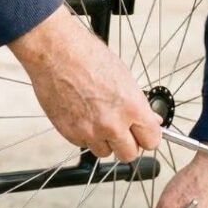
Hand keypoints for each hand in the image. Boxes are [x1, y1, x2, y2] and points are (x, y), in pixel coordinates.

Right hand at [7, 6, 162, 161]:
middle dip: (127, 143)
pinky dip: (84, 134)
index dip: (147, 136)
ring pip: (105, 152)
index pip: (152, 141)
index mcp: (132, 107)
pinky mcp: (70, 134)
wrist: (55, 52)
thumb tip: (151, 120)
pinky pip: (83, 144)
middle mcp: (113, 124)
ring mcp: (90, 131)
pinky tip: (81, 113)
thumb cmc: (87, 56)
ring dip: (104, 140)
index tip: (143, 132)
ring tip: (96, 117)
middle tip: (121, 129)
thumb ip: (138, 104)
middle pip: (129, 154)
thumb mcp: (123, 76)